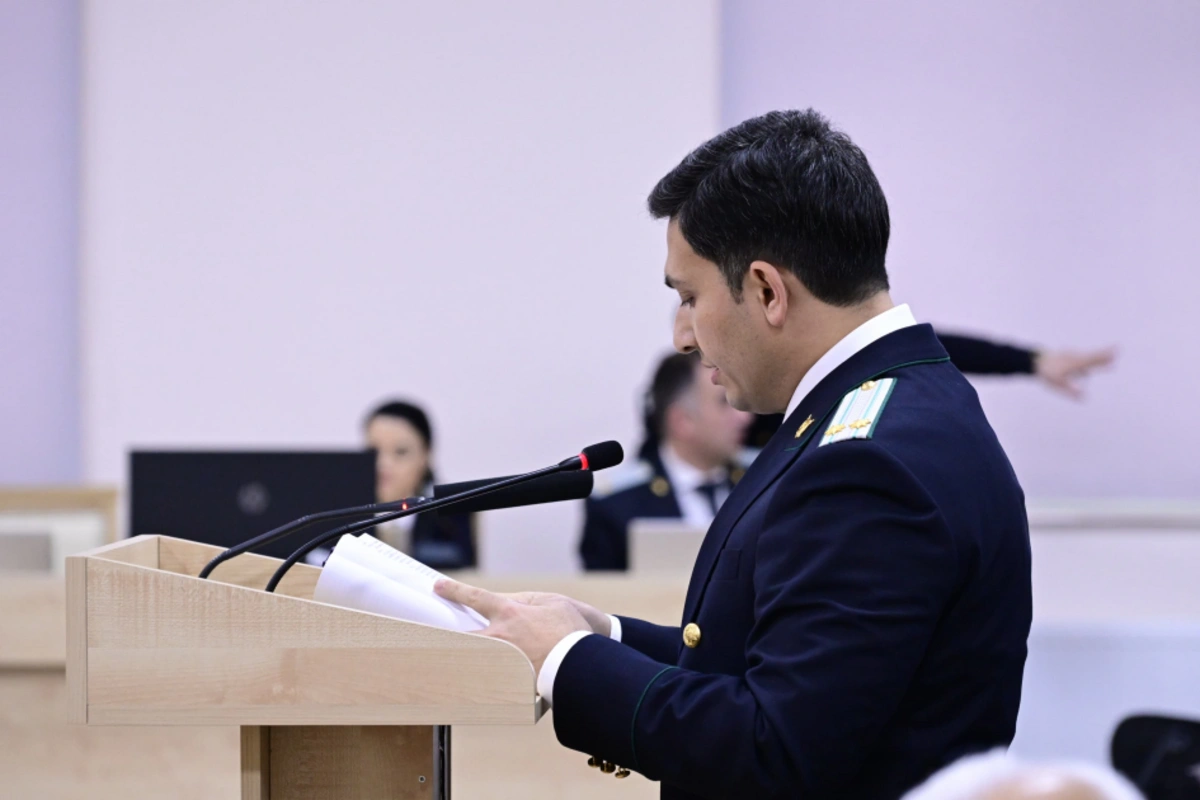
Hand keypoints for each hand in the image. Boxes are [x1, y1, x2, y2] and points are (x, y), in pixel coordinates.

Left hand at [434, 580, 592, 672]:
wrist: (581, 664)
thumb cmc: (571, 630)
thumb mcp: (553, 602)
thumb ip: (528, 600)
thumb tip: (511, 601)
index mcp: (509, 613)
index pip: (474, 597)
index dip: (454, 590)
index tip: (439, 587)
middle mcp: (499, 636)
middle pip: (463, 633)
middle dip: (448, 632)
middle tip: (432, 632)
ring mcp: (500, 660)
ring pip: (470, 656)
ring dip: (462, 655)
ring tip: (446, 659)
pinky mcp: (507, 680)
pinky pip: (486, 676)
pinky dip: (478, 676)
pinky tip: (467, 683)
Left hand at [1033, 347, 1115, 398]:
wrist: (1034, 361)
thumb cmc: (1047, 373)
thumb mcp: (1058, 384)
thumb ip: (1071, 391)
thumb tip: (1084, 397)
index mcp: (1076, 363)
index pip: (1094, 359)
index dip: (1105, 356)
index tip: (1116, 351)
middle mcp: (1075, 357)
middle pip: (1093, 356)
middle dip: (1105, 356)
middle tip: (1118, 350)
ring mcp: (1071, 355)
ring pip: (1086, 360)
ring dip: (1096, 361)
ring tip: (1110, 361)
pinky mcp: (1067, 356)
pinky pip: (1079, 361)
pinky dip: (1085, 365)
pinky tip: (1084, 372)